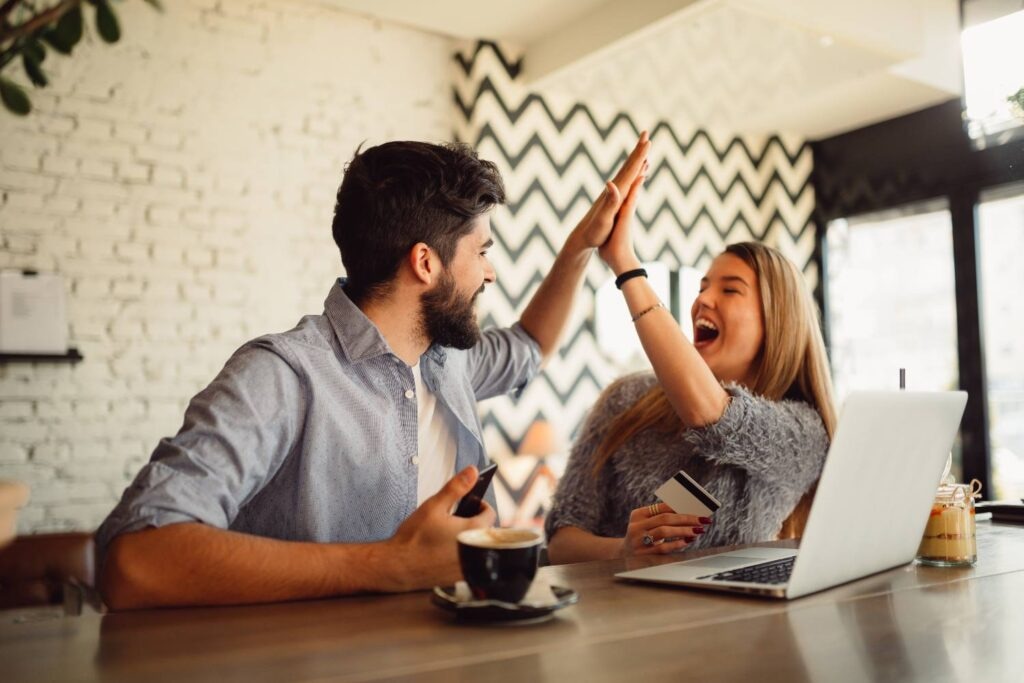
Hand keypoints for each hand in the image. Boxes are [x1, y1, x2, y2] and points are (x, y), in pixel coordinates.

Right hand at [381, 466, 495, 590]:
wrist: (396, 567)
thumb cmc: (414, 538)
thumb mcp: (434, 506)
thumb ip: (456, 488)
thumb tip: (472, 472)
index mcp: (473, 532)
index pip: (489, 514)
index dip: (479, 506)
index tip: (469, 504)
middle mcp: (475, 552)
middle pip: (484, 531)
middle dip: (473, 522)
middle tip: (455, 518)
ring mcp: (468, 567)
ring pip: (476, 547)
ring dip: (468, 539)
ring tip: (448, 535)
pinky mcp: (459, 578)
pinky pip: (467, 562)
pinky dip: (460, 555)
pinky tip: (442, 551)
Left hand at [571, 132, 649, 251]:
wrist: (581, 238)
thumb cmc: (594, 232)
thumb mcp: (603, 218)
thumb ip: (610, 201)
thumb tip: (610, 182)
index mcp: (616, 192)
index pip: (630, 170)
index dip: (639, 156)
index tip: (648, 141)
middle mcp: (614, 189)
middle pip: (628, 165)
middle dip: (638, 150)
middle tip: (646, 133)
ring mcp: (612, 193)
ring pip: (626, 172)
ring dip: (635, 159)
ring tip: (643, 149)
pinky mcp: (611, 199)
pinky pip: (625, 181)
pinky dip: (632, 173)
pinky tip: (634, 173)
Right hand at [620, 502, 708, 556]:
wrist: (625, 554)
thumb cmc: (642, 535)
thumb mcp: (646, 523)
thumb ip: (661, 517)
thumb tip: (688, 512)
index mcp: (637, 514)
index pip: (661, 507)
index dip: (679, 506)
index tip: (695, 507)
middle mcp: (636, 526)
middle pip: (664, 519)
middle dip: (686, 518)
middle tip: (702, 519)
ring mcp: (639, 541)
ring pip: (664, 531)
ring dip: (684, 530)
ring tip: (698, 530)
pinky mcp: (644, 554)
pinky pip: (663, 547)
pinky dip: (677, 543)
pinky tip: (688, 541)